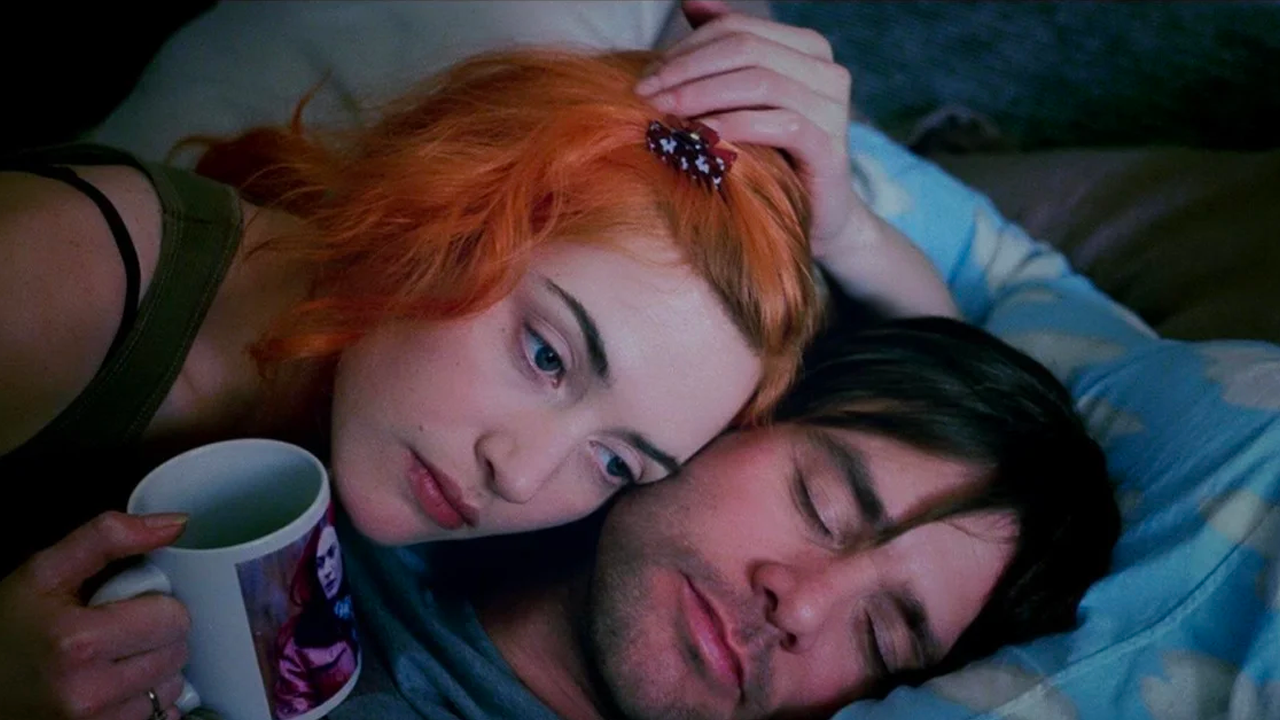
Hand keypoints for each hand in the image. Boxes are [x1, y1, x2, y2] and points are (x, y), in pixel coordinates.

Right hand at [0, 511, 190, 719]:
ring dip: (155, 667)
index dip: (157, 603)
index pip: (173, 617)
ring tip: (115, 656)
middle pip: (177, 651)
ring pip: (172, 685)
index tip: (131, 603)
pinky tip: (116, 683)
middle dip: (158, 634)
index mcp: (78, 643)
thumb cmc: (7, 628)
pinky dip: (147, 697)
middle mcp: (88, 692)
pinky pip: (160, 715)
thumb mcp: (45, 572)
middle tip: (121, 628)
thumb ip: (108, 537)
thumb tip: (176, 524)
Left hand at [635, 0, 859, 258]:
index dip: (687, 48)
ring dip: (702, 95)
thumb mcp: (744, 101)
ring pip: (760, 81)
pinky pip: (780, 124)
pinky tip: (700, 137)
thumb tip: (691, 1)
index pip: (737, 29)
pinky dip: (734, 126)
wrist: (816, 217)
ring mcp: (833, 107)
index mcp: (807, 48)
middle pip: (746, 49)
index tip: (647, 76)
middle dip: (687, 69)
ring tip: (663, 114)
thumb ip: (724, 52)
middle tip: (646, 94)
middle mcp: (827, 69)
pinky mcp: (829, 146)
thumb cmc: (772, 156)